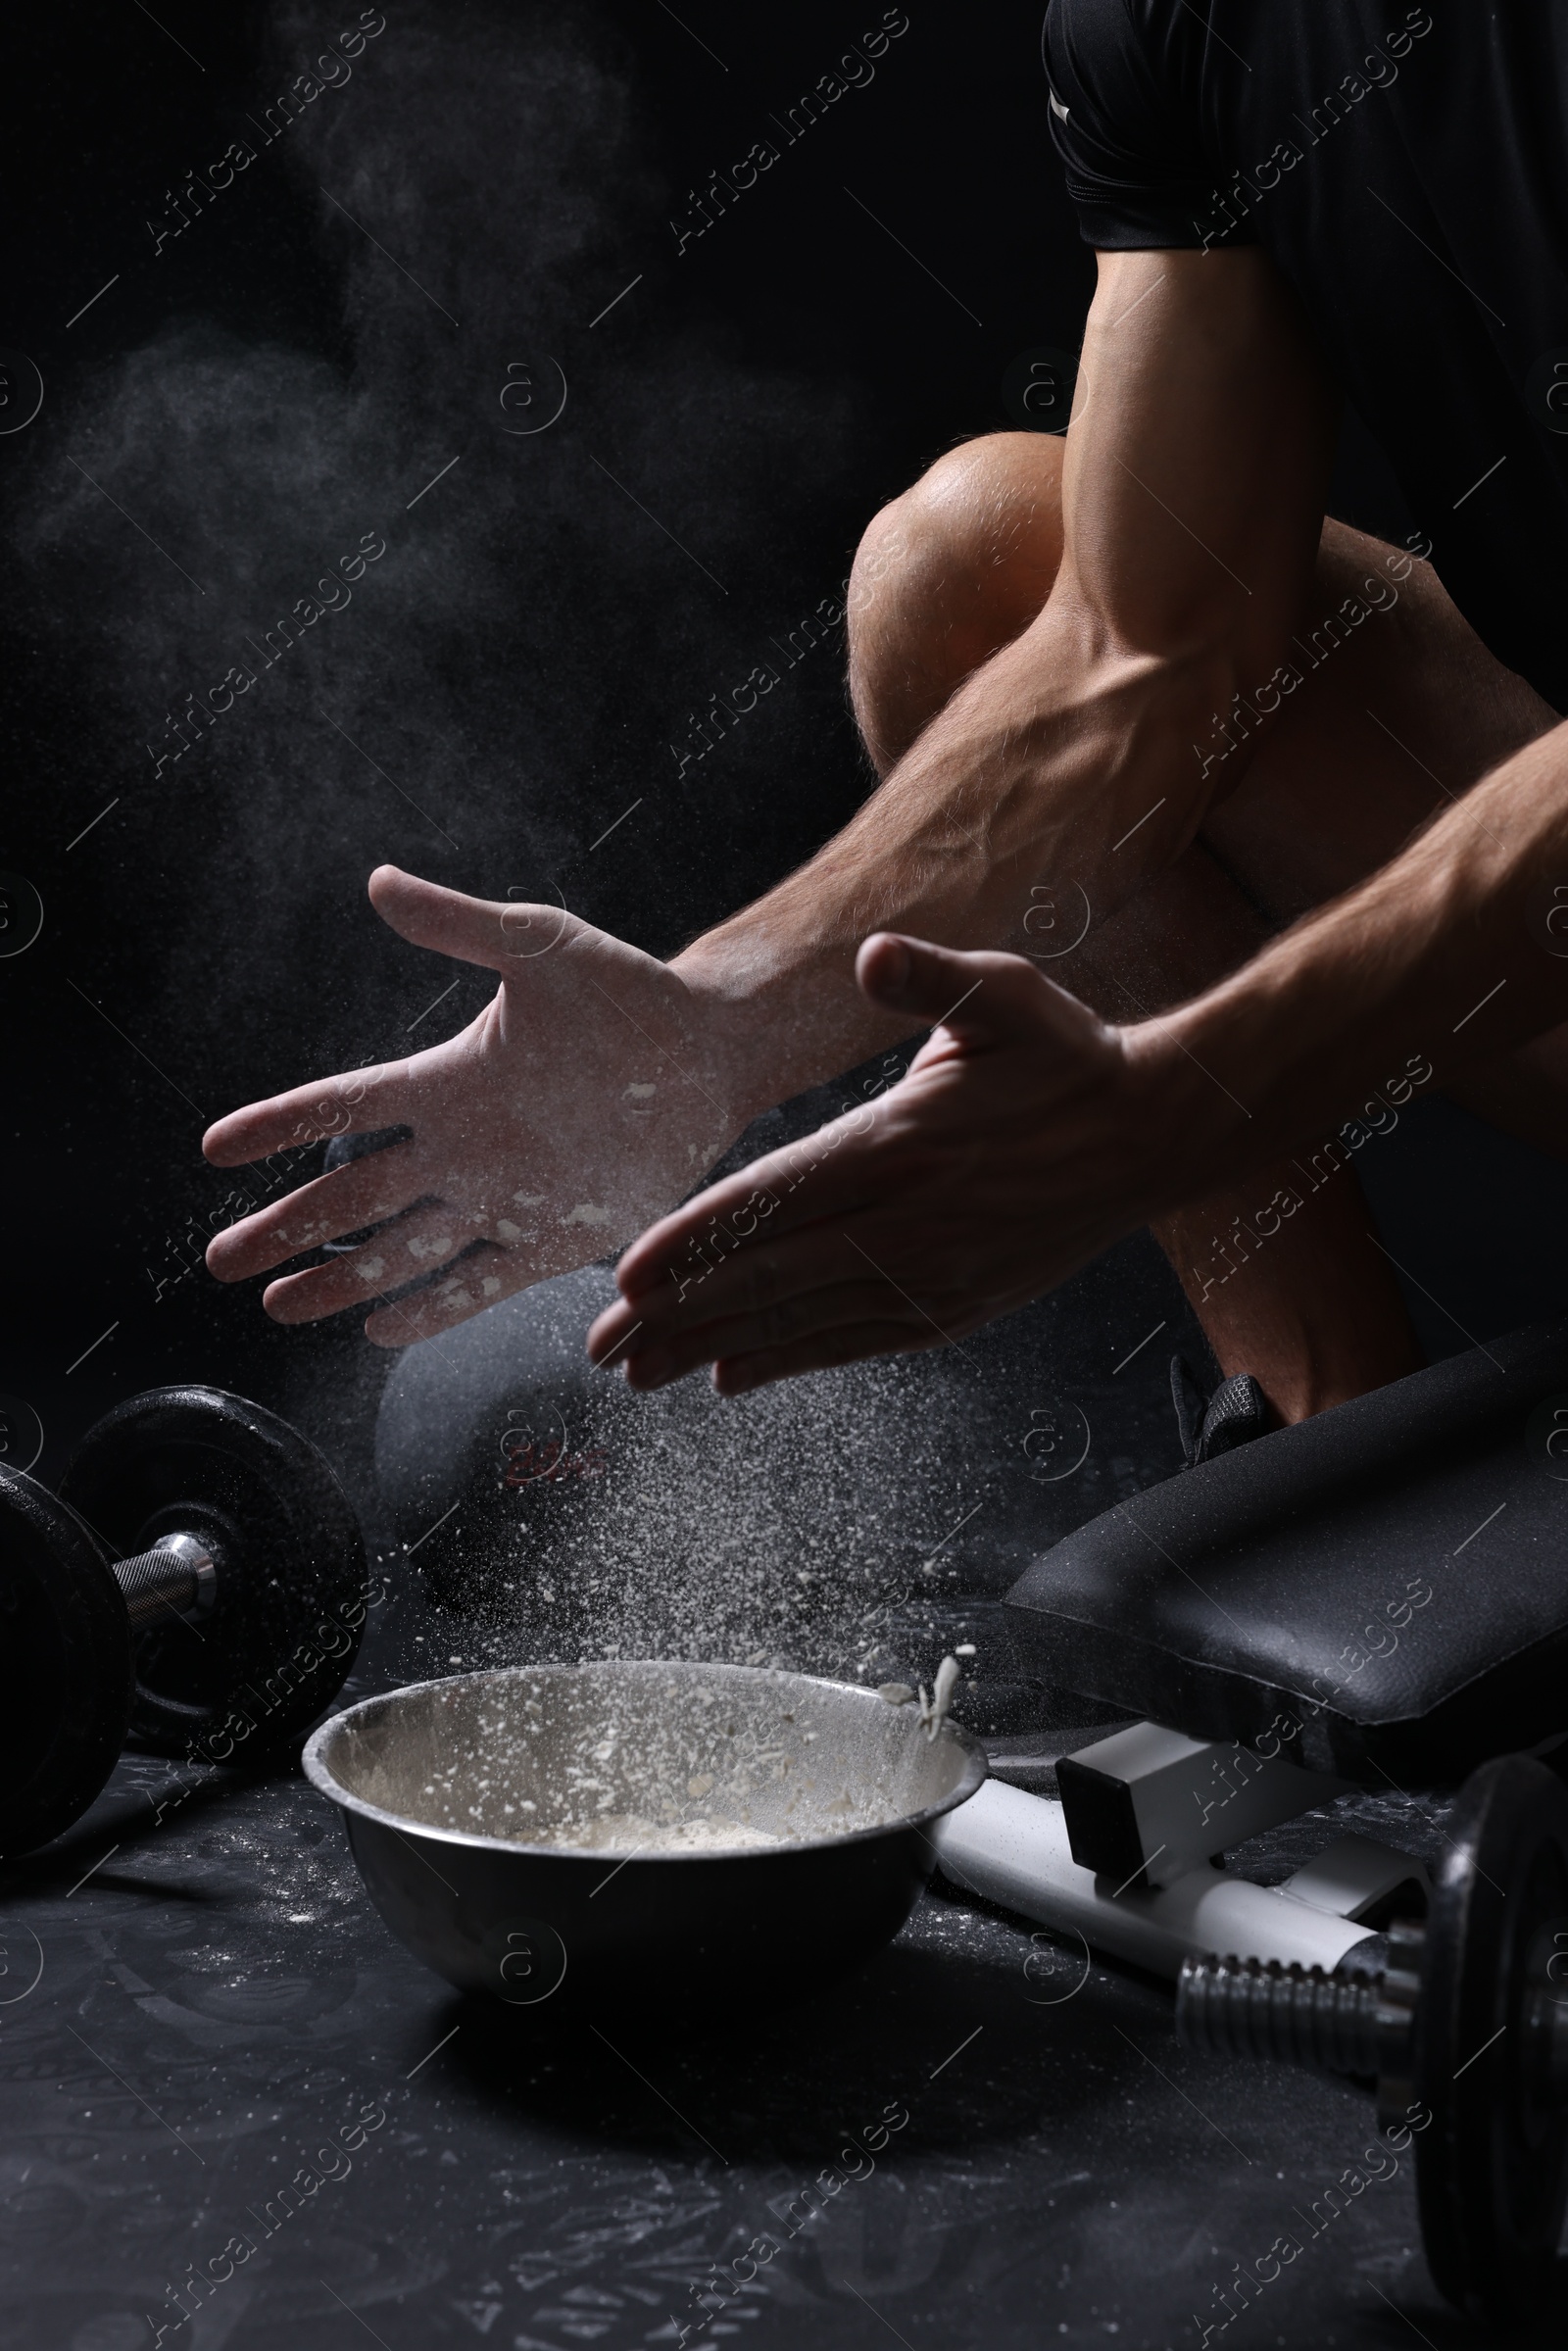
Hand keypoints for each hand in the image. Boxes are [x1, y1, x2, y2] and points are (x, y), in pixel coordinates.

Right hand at [202, 867, 743, 1344]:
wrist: (710, 1052)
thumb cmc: (626, 991)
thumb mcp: (538, 946)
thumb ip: (460, 926)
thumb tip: (379, 883)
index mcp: (447, 1079)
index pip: (341, 1106)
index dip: (278, 1127)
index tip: (214, 1148)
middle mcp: (462, 1147)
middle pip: (352, 1196)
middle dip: (286, 1227)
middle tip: (222, 1261)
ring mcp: (504, 1197)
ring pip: (401, 1249)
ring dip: (340, 1280)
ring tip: (279, 1308)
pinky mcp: (554, 1239)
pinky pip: (479, 1282)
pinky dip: (431, 1308)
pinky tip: (379, 1330)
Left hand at [587, 933, 1200, 1394]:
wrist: (1153, 1134)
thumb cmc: (1066, 1055)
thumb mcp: (1005, 993)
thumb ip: (929, 976)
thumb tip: (873, 955)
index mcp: (899, 1147)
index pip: (774, 1200)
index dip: (694, 1242)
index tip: (625, 1277)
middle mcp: (908, 1224)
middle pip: (768, 1277)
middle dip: (677, 1315)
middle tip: (601, 1349)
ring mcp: (932, 1276)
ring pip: (802, 1321)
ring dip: (715, 1348)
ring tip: (641, 1375)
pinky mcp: (954, 1307)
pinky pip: (854, 1341)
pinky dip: (791, 1359)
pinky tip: (734, 1373)